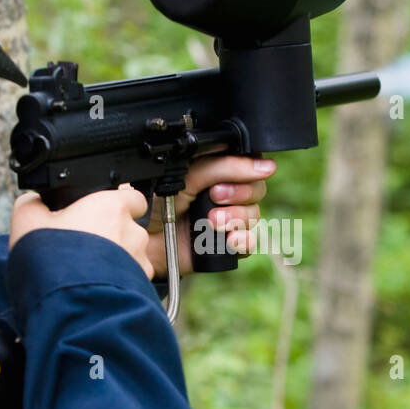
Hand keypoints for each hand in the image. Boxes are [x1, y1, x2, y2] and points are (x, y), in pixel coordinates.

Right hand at [11, 185, 154, 278]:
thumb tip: (34, 201)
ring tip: (89, 272)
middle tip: (85, 247)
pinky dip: (119, 282)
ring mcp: (140, 261)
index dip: (118, 205)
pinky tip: (97, 287)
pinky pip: (134, 279)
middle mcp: (133, 232)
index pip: (132, 198)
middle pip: (129, 228)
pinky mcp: (141, 287)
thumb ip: (33, 204)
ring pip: (133, 255)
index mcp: (111, 208)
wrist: (66, 307)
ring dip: (117, 260)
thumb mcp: (26, 223)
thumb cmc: (51, 262)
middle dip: (112, 236)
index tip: (101, 213)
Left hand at [147, 156, 276, 277]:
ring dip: (236, 217)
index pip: (252, 164)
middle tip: (214, 195)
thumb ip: (222, 167)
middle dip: (240, 192)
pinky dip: (242, 240)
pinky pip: (250, 242)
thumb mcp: (188, 176)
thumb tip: (262, 165)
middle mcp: (229, 194)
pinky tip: (229, 239)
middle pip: (257, 189)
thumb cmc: (162, 203)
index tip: (242, 172)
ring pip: (255, 215)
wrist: (147, 238)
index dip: (250, 168)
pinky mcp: (229, 244)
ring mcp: (231, 220)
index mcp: (220, 171)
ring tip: (211, 221)